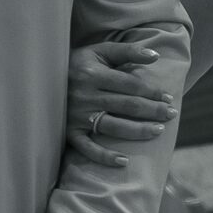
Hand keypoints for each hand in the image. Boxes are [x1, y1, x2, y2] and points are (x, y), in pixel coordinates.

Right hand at [66, 41, 173, 166]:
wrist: (40, 77)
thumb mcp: (98, 51)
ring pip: (113, 127)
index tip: (169, 97)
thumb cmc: (77, 63)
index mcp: (94, 74)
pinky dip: (105, 156)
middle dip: (153, 111)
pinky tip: (124, 161)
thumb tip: (155, 56)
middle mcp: (86, 96)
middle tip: (172, 115)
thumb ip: (127, 52)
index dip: (153, 91)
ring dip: (138, 131)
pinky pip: (88, 148)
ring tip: (158, 131)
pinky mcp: (69, 133)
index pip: (131, 85)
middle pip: (127, 106)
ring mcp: (77, 116)